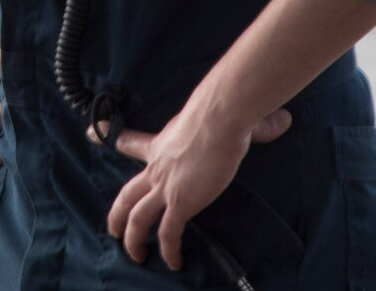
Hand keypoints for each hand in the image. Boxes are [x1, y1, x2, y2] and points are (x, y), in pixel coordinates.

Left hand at [102, 102, 291, 270]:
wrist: (220, 118)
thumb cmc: (224, 113)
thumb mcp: (228, 119)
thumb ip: (254, 125)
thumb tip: (282, 120)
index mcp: (162, 143)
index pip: (130, 141)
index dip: (110, 137)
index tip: (93, 133)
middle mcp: (157, 167)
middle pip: (126, 194)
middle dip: (117, 214)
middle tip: (112, 228)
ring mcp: (166, 186)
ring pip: (137, 219)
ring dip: (133, 240)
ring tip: (134, 256)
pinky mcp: (179, 203)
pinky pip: (168, 233)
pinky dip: (168, 249)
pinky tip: (172, 261)